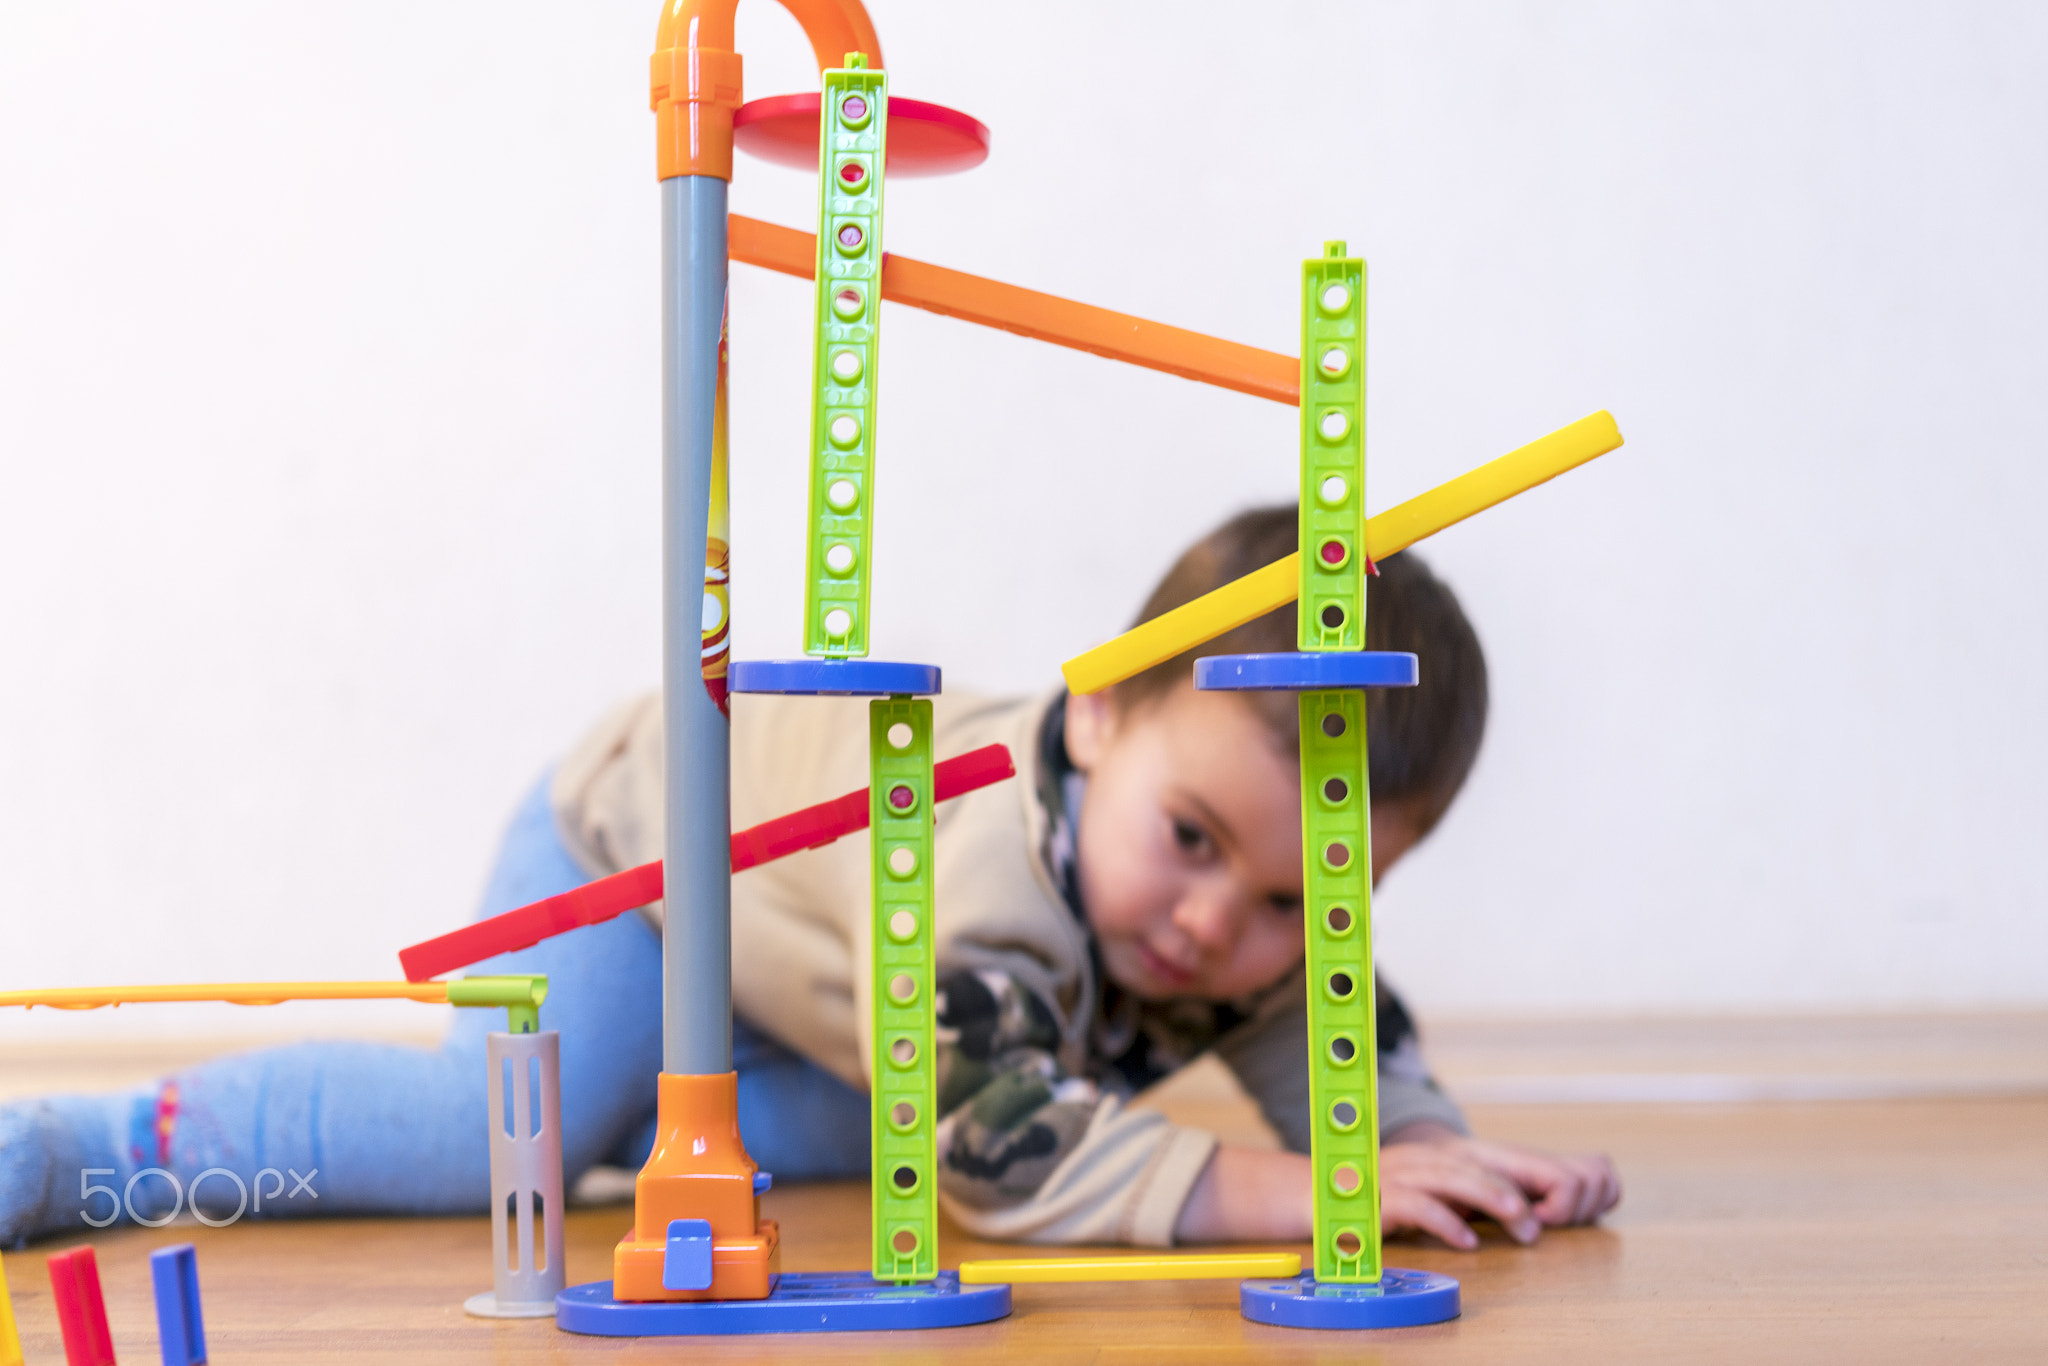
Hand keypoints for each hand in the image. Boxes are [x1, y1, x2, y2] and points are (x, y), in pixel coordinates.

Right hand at [1381, 1124, 1619, 1249]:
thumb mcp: (1450, 1193)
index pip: (1510, 1157)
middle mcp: (1433, 1159)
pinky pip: (1414, 1206)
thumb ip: (1496, 1196)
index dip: (1547, 1176)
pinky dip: (1443, 1221)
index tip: (1573, 1211)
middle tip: (1553, 1220)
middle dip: (1525, 1185)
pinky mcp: (1379, 1200)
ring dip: (1493, 1198)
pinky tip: (1467, 1241)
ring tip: (1525, 1225)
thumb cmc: (1398, 1197)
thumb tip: (1559, 1207)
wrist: (1325, 1191)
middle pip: (1486, 1162)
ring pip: (1453, 1176)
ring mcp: (1404, 1175)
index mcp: (1458, 1156)